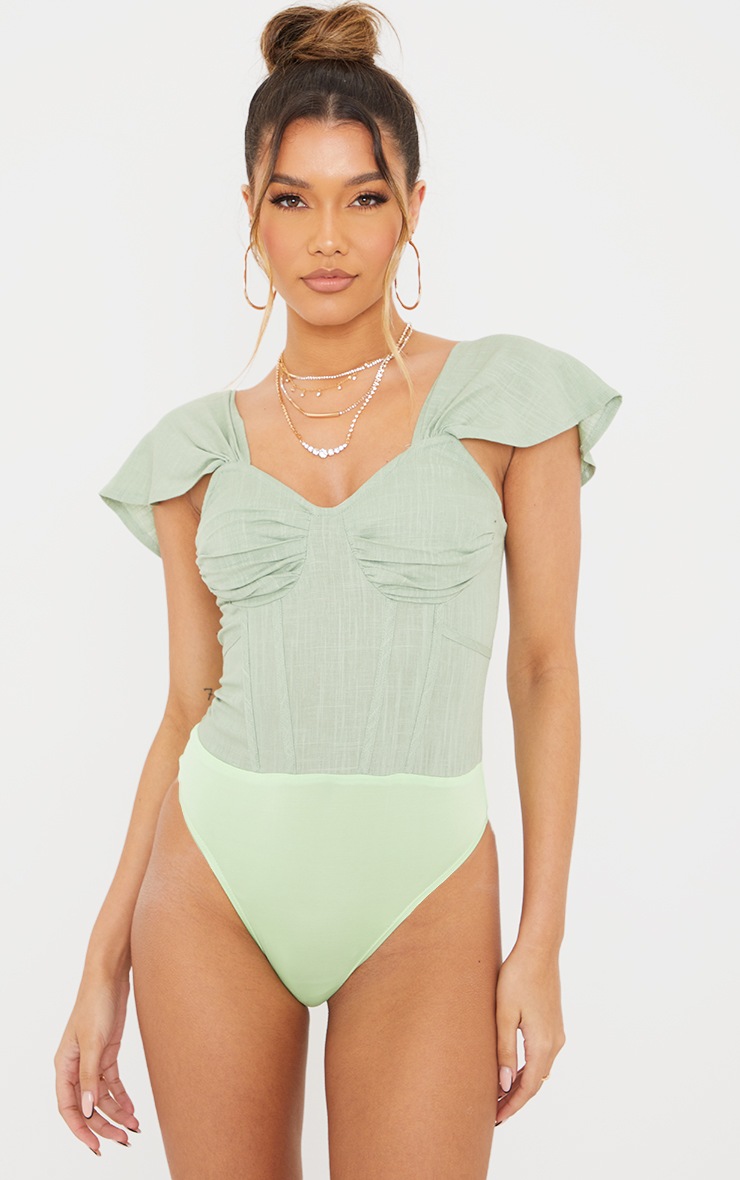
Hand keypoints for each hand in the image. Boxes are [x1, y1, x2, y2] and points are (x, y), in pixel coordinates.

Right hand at [54, 968, 139, 1154]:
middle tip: (123, 1140)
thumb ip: (90, 1077)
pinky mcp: (107, 1053)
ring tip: (134, 1128)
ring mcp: (92, 1060)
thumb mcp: (93, 1042)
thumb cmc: (95, 1003)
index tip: (96, 1146)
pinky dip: (122, 1097)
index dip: (80, 1129)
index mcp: (64, 1065)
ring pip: (102, 1096)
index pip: (68, 1107)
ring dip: (116, 1113)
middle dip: (104, 1125)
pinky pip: (113, 1083)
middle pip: (87, 1105)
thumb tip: (89, 1110)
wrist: (111, 977)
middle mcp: (76, 1066)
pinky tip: (132, 1109)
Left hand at [494, 942, 565, 1124]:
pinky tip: (511, 1070)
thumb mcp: (504, 1014)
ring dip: (520, 1084)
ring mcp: (556, 1033)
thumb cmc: (517, 977)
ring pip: (539, 1070)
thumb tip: (503, 1084)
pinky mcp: (553, 1024)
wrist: (539, 949)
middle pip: (535, 1082)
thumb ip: (504, 1050)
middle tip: (493, 1113)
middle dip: (515, 1099)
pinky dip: (527, 1069)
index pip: (528, 1087)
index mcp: (542, 1044)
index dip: (512, 1105)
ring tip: (498, 1095)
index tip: (496, 1119)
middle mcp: (555, 1043)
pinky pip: (541, 1057)